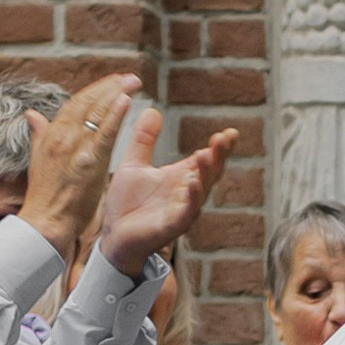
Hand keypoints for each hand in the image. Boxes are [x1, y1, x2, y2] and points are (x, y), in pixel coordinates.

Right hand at [19, 75, 137, 254]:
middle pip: (87, 102)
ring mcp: (74, 148)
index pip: (76, 103)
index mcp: (51, 134)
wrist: (44, 223)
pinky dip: (115, 115)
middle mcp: (61, 136)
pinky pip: (104, 134)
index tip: (114, 81)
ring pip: (96, 112)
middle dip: (110, 86)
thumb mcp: (38, 159)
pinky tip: (127, 101)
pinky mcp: (88, 162)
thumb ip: (39, 134)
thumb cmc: (45, 195)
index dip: (96, 89)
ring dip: (116, 93)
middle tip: (130, 77)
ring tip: (133, 82)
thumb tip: (31, 114)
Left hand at [98, 106, 237, 278]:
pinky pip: (186, 212)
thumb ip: (144, 139)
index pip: (206, 160)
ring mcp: (182, 210)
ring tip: (206, 154)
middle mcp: (187, 193)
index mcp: (181, 177)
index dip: (220, 147)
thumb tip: (151, 109)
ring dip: (205, 173)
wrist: (113, 235)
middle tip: (224, 138)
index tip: (231, 132)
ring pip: (201, 191)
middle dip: (218, 156)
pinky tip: (193, 183)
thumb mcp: (133, 164)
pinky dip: (191, 198)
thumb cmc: (127, 203)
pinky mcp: (170, 226)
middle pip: (210, 173)